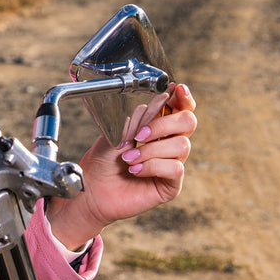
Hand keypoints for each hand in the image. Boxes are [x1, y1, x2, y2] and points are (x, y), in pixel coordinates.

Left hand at [45, 83, 196, 250]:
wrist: (92, 189)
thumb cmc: (102, 161)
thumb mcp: (116, 132)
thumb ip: (138, 119)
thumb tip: (160, 100)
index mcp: (156, 126)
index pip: (180, 108)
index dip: (183, 98)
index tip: (178, 90)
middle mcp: (168, 143)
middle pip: (188, 122)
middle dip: (163, 125)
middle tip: (138, 135)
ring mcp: (171, 163)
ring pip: (181, 145)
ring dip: (151, 150)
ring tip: (128, 158)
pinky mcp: (171, 184)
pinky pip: (175, 168)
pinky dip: (152, 166)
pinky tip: (134, 170)